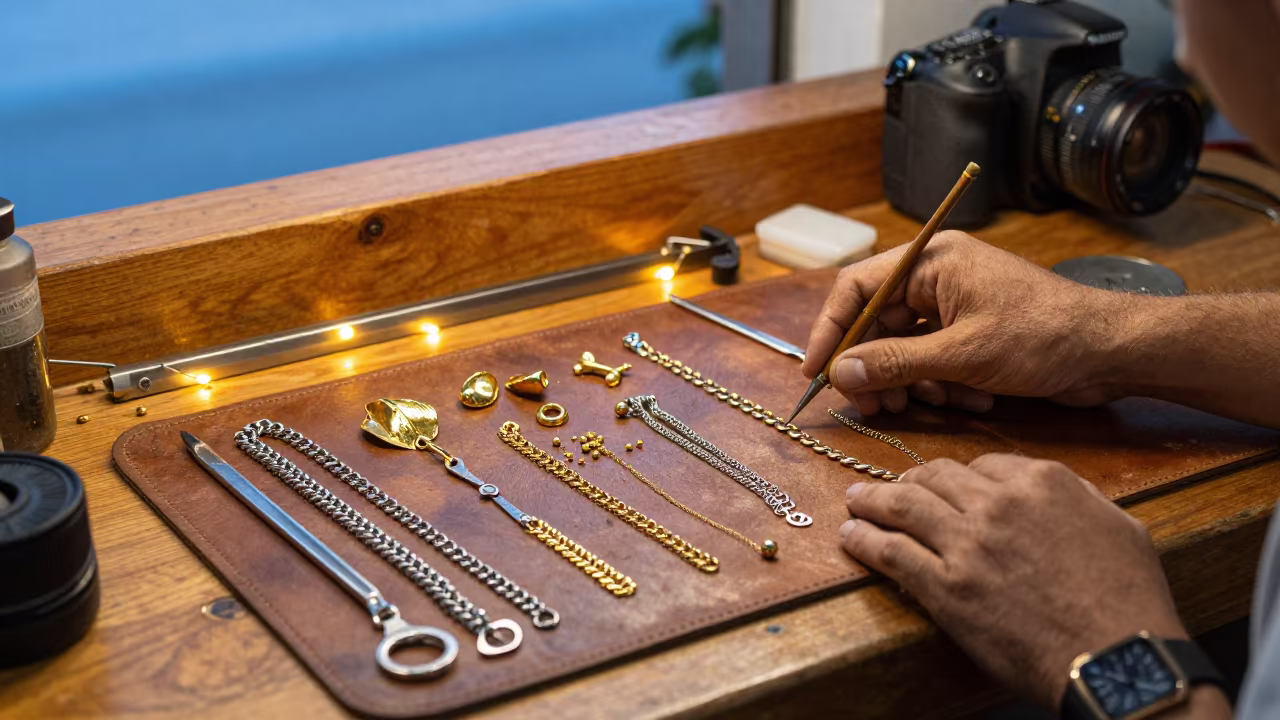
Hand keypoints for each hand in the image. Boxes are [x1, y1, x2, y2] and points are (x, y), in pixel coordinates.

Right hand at [803, 231, 1131, 415]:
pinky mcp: (972, 332)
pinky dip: (943, 384)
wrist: (1111, 352)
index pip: (856, 288)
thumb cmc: (1043, 337)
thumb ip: (895, 363)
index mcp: (931, 261)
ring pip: (904, 348)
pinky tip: (972, 398)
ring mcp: (956, 304)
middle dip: (874, 369)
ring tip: (928, 404)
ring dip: (911, 382)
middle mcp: (937, 276)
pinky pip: (933, 360)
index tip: (817, 372)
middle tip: (870, 406)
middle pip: (877, 324)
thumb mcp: (961, 355)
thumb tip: (840, 373)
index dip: (830, 331)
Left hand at [839, 455, 1185, 708]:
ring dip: (872, 500)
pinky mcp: (945, 587)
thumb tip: (1050, 490)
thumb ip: (1078, 498)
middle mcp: (998, 504)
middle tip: (890, 488)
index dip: (958, 477)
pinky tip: (851, 537)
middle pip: (936, 477)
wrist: (1116, 656)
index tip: (944, 487)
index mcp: (1041, 482)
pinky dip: (865, 540)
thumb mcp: (1118, 525)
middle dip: (909, 480)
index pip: (982, 465)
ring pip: (904, 506)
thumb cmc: (1127, 599)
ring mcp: (967, 544)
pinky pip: (891, 552)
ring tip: (855, 501)